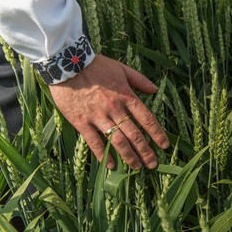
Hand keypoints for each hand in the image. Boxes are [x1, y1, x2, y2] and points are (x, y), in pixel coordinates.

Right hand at [49, 54, 168, 169]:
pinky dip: (104, 155)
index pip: (147, 119)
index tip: (164, 146)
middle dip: (146, 151)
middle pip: (135, 135)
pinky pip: (95, 142)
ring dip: (129, 156)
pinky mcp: (82, 122)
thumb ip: (140, 80)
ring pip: (118, 141)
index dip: (157, 134)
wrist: (66, 64)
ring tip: (137, 167)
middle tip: (153, 165)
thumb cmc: (96, 66)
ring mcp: (98, 116)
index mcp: (126, 96)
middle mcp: (115, 108)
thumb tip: (155, 90)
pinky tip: (111, 165)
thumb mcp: (122, 68)